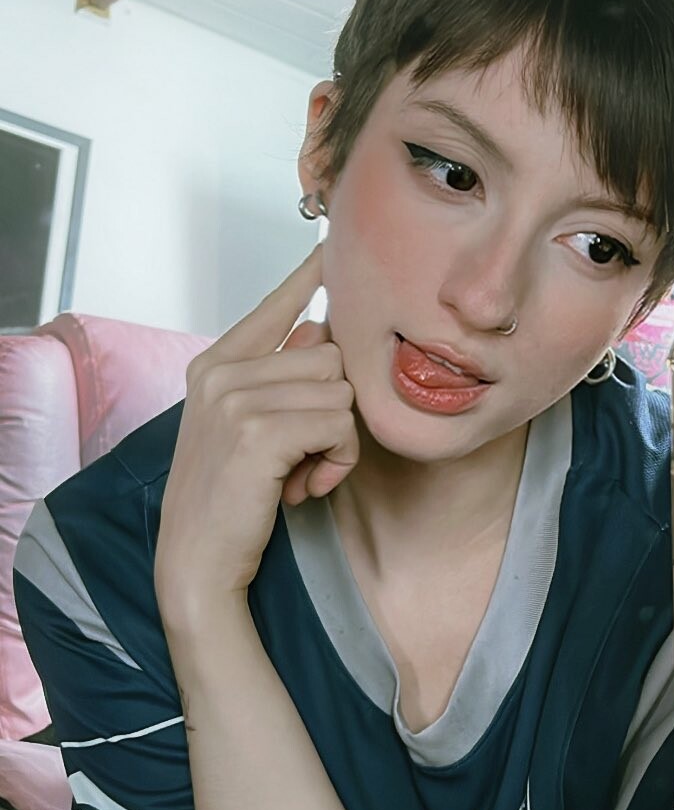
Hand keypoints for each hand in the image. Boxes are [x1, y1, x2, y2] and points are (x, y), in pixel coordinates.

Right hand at [154, 245, 356, 618]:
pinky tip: (307, 488)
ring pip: (339, 391)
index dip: (305, 280)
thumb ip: (279, 380)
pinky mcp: (258, 431)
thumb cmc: (228, 503)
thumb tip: (320, 328)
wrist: (198, 562)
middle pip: (328, 356)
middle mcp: (221, 373)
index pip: (272, 309)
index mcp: (214, 365)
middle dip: (335, 411)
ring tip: (302, 475)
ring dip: (339, 442)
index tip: (327, 248)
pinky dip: (338, 462)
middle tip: (306, 459)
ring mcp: (236, 399)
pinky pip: (338, 425)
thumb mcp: (248, 431)